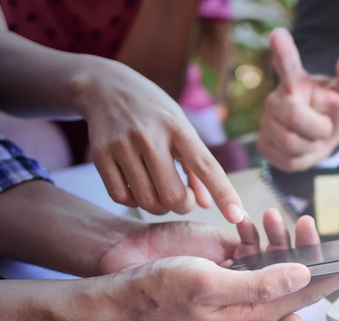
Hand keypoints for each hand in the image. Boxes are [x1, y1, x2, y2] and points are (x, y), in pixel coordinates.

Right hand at [81, 60, 243, 220]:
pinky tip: (139, 188)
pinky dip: (134, 202)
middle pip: (173, 195)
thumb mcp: (181, 128)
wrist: (105, 87)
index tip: (237, 216)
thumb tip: (206, 204)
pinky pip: (122, 198)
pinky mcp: (100, 155)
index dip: (224, 194)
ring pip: (147, 201)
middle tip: (183, 197)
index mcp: (178, 127)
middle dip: (183, 206)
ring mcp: (122, 146)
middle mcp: (150, 136)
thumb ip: (195, 167)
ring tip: (160, 191)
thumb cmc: (154, 112)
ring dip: (159, 206)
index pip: (206, 166)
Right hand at [100, 208, 338, 320]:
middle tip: (306, 223)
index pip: (305, 294)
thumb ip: (261, 285)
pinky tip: (257, 223)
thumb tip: (305, 276)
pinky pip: (255, 247)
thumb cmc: (161, 292)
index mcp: (254, 309)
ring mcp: (240, 278)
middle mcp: (252, 296)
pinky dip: (260, 233)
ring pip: (278, 258)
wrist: (123, 282)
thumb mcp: (211, 290)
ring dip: (281, 236)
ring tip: (280, 217)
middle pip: (296, 274)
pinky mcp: (227, 262)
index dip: (332, 278)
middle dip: (305, 247)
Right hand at [257, 27, 338, 171]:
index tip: (278, 35)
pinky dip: (304, 160)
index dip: (283, 50)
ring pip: (290, 142)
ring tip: (313, 137)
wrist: (323, 138)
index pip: (287, 64)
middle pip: (292, 115)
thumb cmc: (334, 110)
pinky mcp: (263, 144)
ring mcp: (266, 122)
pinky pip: (287, 160)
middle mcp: (275, 99)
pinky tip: (304, 149)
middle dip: (317, 127)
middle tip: (325, 127)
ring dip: (311, 145)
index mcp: (296, 82)